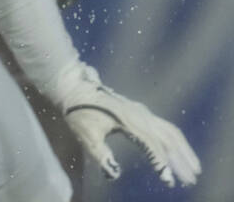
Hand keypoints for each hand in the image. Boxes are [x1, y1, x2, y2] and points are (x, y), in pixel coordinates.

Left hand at [58, 68, 199, 186]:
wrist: (74, 87)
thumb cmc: (78, 112)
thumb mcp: (85, 134)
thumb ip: (100, 154)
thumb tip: (114, 174)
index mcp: (128, 120)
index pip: (152, 144)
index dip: (161, 163)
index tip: (169, 180)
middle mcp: (140, 114)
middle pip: (168, 138)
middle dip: (181, 159)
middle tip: (191, 179)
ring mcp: (142, 112)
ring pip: (170, 131)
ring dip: (183, 150)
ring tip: (194, 169)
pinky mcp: (141, 112)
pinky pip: (164, 127)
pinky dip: (175, 141)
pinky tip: (178, 154)